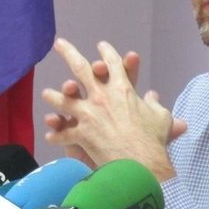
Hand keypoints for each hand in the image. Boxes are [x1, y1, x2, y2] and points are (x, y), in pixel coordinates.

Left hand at [42, 38, 184, 178]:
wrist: (140, 164)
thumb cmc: (153, 140)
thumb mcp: (161, 117)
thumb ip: (155, 104)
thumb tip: (153, 96)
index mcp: (122, 89)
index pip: (113, 64)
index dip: (107, 53)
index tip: (101, 46)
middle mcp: (101, 96)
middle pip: (80, 69)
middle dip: (69, 53)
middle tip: (60, 44)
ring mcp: (88, 115)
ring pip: (63, 100)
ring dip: (54, 96)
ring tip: (47, 93)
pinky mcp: (81, 134)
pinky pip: (64, 134)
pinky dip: (57, 135)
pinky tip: (50, 135)